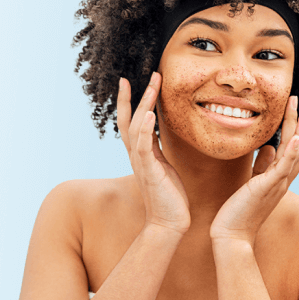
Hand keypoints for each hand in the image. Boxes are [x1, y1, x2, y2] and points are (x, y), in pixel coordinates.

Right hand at [118, 72, 190, 234]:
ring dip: (143, 105)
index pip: (131, 122)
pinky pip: (143, 146)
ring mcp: (141, 163)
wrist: (169, 222)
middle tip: (140, 76)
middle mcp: (137, 156)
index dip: (129, 102)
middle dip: (133, 97)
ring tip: (151, 85)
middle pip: (128, 120)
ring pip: (136, 127)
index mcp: (141, 154)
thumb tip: (159, 135)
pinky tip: (148, 114)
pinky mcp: (149, 171)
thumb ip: (158, 150)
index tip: (129, 82)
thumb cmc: (170, 197)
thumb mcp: (164, 166)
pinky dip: (144, 129)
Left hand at [209, 96, 298, 244]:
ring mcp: (277, 185)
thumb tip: (267, 147)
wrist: (232, 234)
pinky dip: (291, 152)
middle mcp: (282, 181)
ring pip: (295, 155)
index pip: (293, 151)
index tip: (297, 111)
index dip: (297, 131)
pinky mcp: (267, 188)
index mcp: (278, 179)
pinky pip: (283, 168)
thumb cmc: (239, 210)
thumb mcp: (252, 182)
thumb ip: (261, 166)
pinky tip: (296, 137)